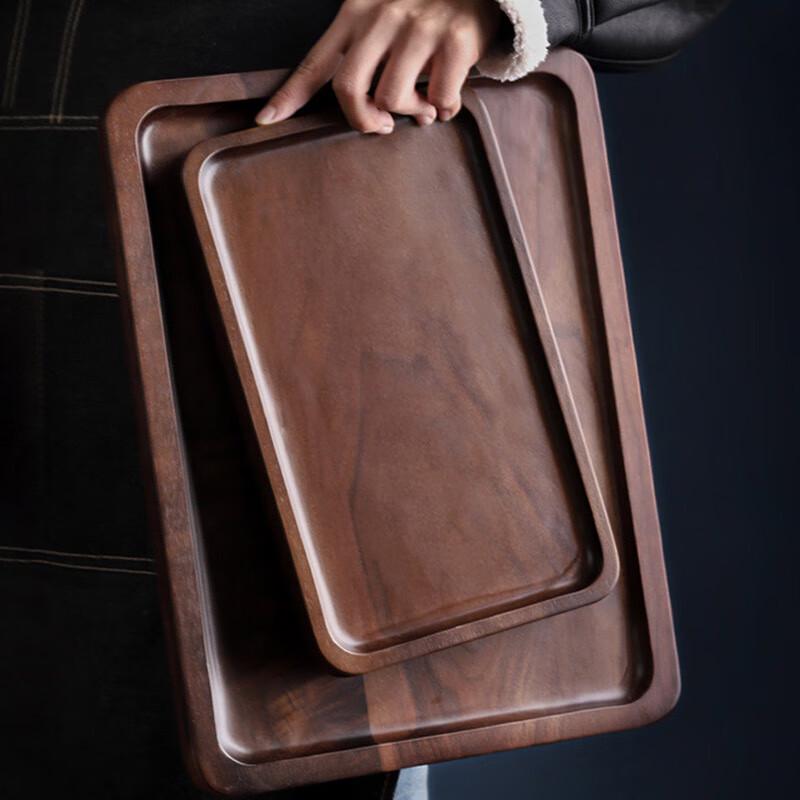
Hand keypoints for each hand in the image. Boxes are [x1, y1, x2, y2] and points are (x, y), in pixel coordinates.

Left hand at [255, 0, 501, 133]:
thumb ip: (364, 52)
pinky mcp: (456, 40)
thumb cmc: (428, 6)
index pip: (315, 63)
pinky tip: (447, 101)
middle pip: (349, 88)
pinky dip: (444, 109)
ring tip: (423, 110)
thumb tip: (363, 109)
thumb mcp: (384, 13)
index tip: (266, 120)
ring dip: (409, 115)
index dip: (289, 96)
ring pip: (392, 98)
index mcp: (357, 12)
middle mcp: (383, 16)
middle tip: (381, 126)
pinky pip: (439, 98)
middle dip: (362, 119)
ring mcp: (419, 27)